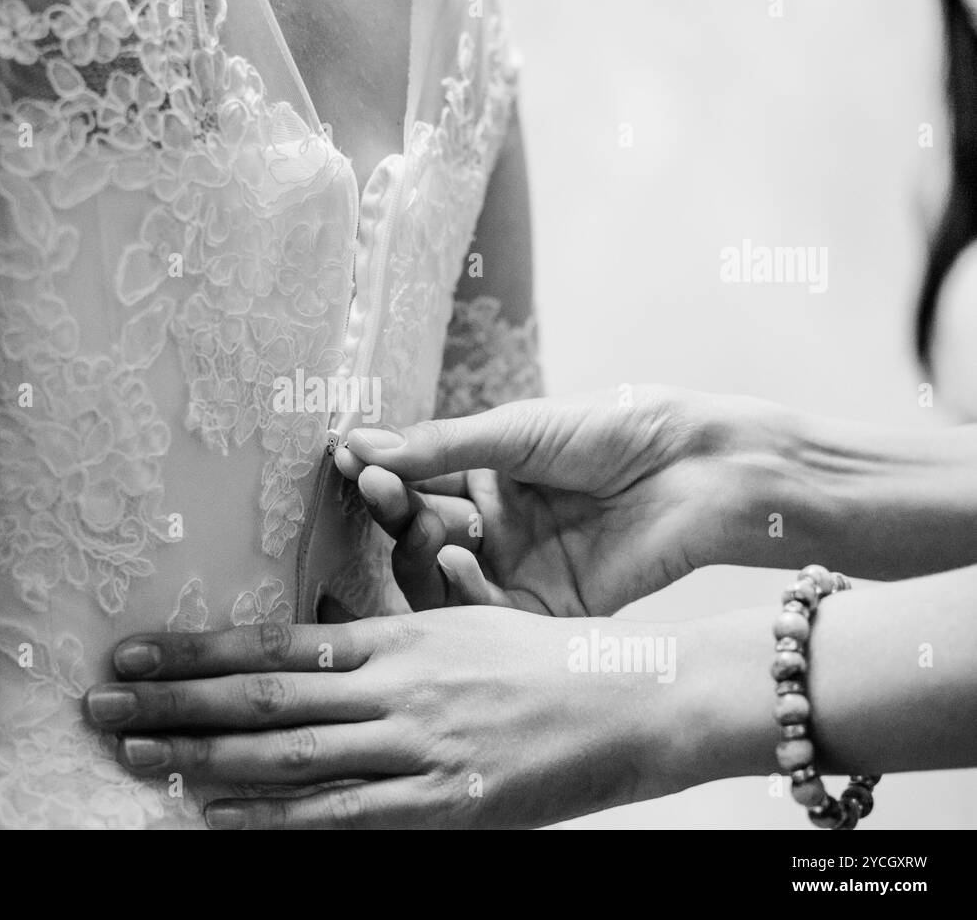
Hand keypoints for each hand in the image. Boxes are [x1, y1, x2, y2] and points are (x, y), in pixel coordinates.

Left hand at [84, 608, 684, 828]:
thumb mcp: (458, 627)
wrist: (633, 699)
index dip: (196, 649)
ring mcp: (419, 743)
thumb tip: (312, 647)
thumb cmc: (543, 662)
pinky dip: (274, 818)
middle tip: (98, 703)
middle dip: (174, 701)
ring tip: (135, 755)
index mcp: (397, 637)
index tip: (132, 650)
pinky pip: (343, 813)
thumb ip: (385, 642)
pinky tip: (216, 817)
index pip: (274, 643)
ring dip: (203, 757)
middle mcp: (396, 684)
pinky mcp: (447, 800)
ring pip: (290, 753)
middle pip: (264, 696)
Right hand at [337, 385, 794, 615]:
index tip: (346, 461)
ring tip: (418, 523)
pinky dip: (460, 591)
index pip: (416, 480)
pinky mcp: (545, 612)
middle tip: (375, 488)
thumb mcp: (519, 429)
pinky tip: (453, 559)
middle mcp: (495, 527)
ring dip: (416, 551)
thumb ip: (440, 446)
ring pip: (441, 578)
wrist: (699, 469)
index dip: (382, 473)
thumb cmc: (616, 429)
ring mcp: (517, 570)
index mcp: (488, 475)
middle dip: (393, 510)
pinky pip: (485, 615)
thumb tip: (358, 443)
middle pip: (419, 530)